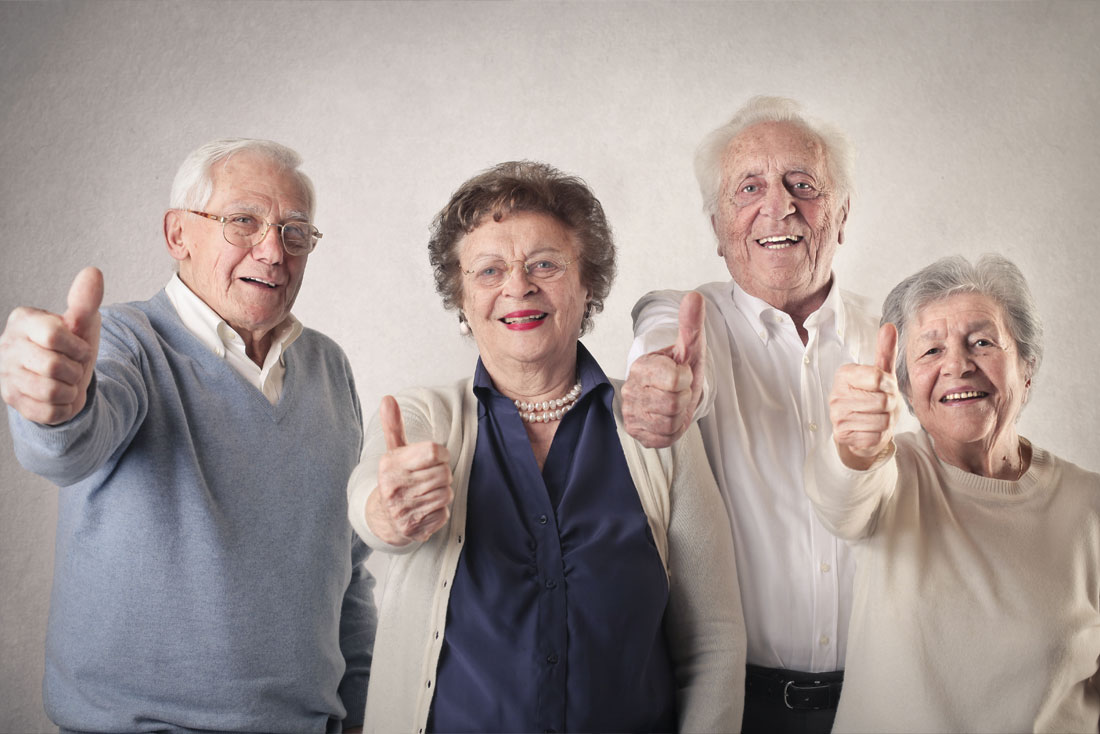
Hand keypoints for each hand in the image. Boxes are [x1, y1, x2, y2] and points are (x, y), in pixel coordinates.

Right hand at [0, 267, 102, 425]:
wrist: (66, 377)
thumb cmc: (72, 345)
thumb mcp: (82, 324)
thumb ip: (86, 301)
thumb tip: (93, 272)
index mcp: (23, 320)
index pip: (54, 336)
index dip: (77, 348)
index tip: (78, 348)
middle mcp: (6, 345)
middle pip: (53, 366)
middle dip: (75, 370)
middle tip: (73, 367)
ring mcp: (5, 374)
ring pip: (50, 391)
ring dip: (70, 390)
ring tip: (67, 381)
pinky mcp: (11, 400)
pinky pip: (47, 412)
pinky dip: (63, 407)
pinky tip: (59, 396)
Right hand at [365, 396, 453, 545]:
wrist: (383, 518)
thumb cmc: (396, 478)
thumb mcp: (394, 452)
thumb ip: (394, 426)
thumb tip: (388, 398)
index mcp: (390, 465)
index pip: (434, 452)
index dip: (442, 454)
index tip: (436, 458)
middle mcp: (394, 488)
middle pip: (444, 474)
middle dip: (442, 475)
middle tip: (430, 478)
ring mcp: (403, 510)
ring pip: (446, 494)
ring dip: (442, 492)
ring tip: (427, 492)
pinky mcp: (414, 528)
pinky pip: (443, 513)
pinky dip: (439, 511)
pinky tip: (425, 508)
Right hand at [622, 291, 705, 447]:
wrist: (673, 395)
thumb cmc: (681, 370)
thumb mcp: (689, 348)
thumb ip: (691, 323)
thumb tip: (694, 296)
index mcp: (642, 365)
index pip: (675, 378)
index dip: (686, 378)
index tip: (681, 375)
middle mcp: (631, 388)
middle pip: (674, 402)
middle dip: (684, 398)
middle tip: (679, 392)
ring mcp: (631, 412)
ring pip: (669, 422)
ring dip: (679, 415)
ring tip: (674, 405)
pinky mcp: (635, 432)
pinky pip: (663, 438)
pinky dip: (672, 431)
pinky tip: (667, 418)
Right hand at [829, 322, 899, 469]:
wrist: (860, 428)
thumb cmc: (872, 397)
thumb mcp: (881, 374)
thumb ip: (885, 351)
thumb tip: (888, 326)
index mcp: (844, 374)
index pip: (879, 378)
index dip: (890, 385)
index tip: (886, 387)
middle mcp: (836, 394)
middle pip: (883, 401)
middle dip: (890, 405)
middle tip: (883, 405)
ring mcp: (837, 416)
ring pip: (881, 420)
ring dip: (886, 421)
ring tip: (878, 417)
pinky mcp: (842, 435)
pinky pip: (875, 436)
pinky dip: (880, 435)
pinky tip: (871, 429)